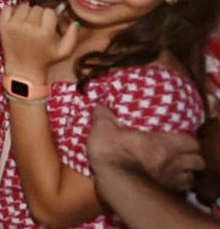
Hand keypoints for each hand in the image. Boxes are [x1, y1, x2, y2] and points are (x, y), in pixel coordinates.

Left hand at [0, 3, 80, 79]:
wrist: (23, 70)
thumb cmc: (44, 60)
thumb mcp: (63, 52)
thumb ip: (72, 36)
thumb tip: (74, 22)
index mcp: (44, 33)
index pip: (49, 11)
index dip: (50, 17)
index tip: (48, 25)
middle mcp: (28, 27)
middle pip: (37, 8)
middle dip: (39, 15)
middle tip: (38, 26)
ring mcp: (14, 25)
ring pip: (24, 6)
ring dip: (27, 12)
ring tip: (28, 24)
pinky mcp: (2, 25)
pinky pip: (7, 8)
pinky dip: (12, 11)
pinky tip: (17, 21)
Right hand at [88, 106, 203, 191]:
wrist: (115, 181)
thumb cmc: (112, 152)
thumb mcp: (103, 127)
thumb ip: (104, 115)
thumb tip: (101, 105)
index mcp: (165, 143)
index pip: (192, 142)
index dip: (189, 141)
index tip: (181, 139)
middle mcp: (174, 162)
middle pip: (198, 162)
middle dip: (192, 158)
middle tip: (182, 155)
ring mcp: (172, 180)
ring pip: (191, 178)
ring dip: (186, 174)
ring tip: (177, 170)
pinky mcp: (166, 194)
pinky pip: (180, 192)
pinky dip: (177, 188)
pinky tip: (168, 184)